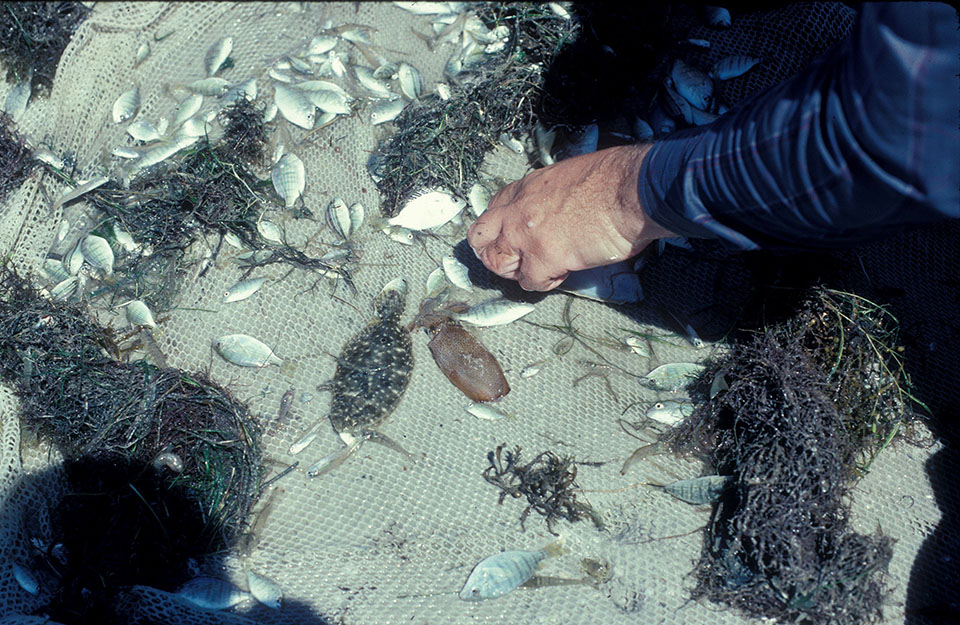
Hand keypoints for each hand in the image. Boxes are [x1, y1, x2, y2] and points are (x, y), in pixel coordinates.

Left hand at [467, 144, 675, 290]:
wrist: (633, 190)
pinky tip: (560, 275)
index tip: (511, 235)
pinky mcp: (543, 257)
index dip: (500, 225)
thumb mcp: (572, 176)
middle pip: (481, 236)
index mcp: (528, 186)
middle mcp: (519, 209)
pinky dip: (542, 283)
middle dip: (492, 251)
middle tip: (513, 261)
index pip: (495, 207)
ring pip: (496, 261)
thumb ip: (554, 195)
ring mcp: (526, 234)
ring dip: (514, 270)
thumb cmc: (615, 179)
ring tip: (535, 272)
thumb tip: (560, 209)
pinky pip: (529, 281)